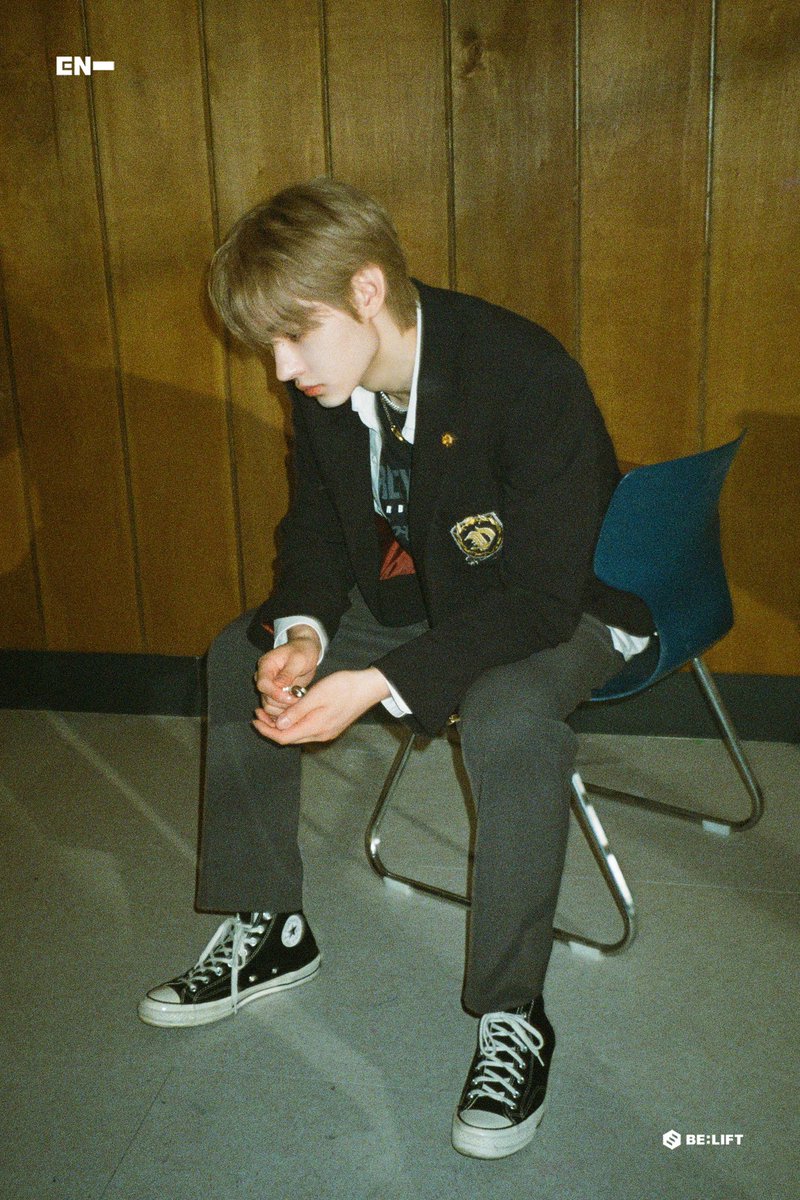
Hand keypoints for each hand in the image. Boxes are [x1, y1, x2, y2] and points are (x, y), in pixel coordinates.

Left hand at [252, 668, 390, 743]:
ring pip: (298, 734)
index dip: (266, 730)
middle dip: (271, 727)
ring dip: (282, 725)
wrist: (368, 688)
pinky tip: (290, 712)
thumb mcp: (317, 695)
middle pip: (289, 738)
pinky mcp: (331, 727)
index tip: (254, 720)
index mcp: (315, 727)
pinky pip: (306, 730)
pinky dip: (294, 723)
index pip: (284, 737)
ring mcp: (327, 732)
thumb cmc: (344, 687)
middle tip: (258, 713)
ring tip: (270, 712)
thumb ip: (297, 711)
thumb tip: (279, 725)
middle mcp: (320, 735)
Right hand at [254, 628, 320, 718]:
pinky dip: (285, 710)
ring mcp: (269, 687)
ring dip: (285, 708)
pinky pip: (275, 708)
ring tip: (299, 701)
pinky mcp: (275, 694)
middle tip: (299, 699)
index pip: (263, 684)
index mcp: (266, 665)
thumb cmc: (302, 651)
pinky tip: (296, 707)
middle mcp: (263, 677)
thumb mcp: (298, 660)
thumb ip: (287, 673)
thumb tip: (279, 686)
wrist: (305, 650)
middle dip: (283, 702)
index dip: (275, 694)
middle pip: (266, 698)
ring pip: (269, 706)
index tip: (290, 697)